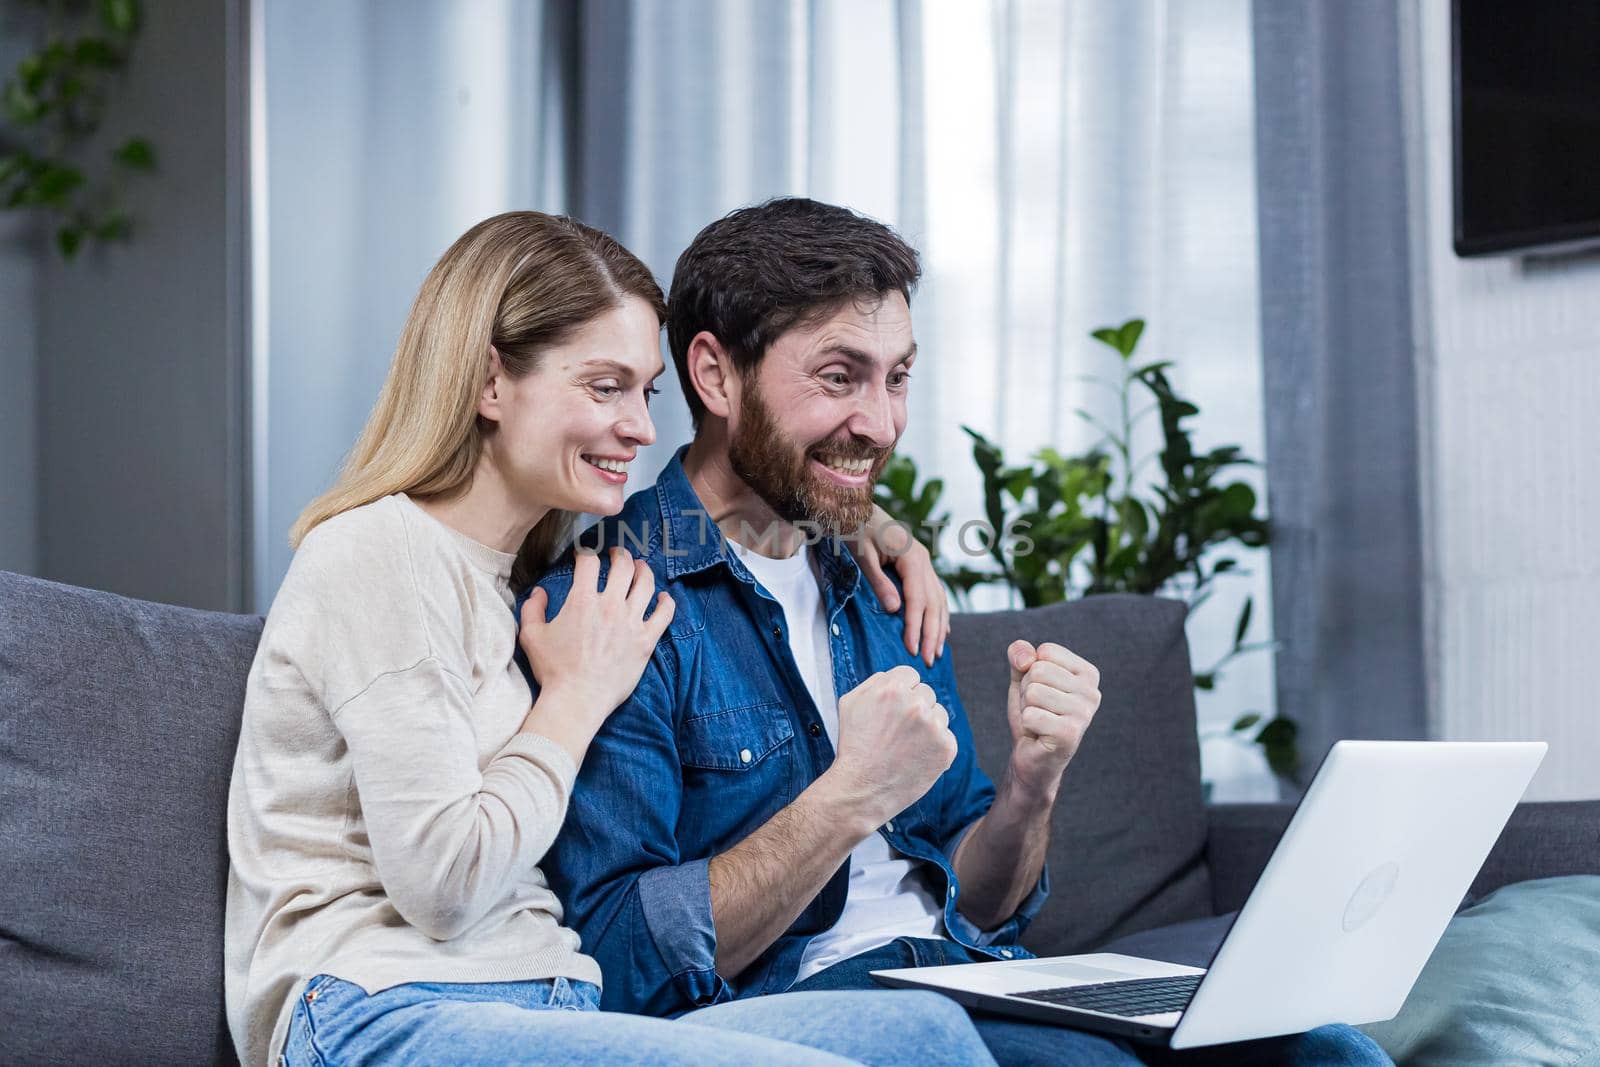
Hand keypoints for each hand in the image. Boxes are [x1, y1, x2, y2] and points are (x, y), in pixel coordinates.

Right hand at [519, 548, 674, 731]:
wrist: (577, 699)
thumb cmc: (553, 669)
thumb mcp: (531, 636)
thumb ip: (532, 608)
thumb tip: (540, 592)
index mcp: (582, 600)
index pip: (589, 562)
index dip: (586, 553)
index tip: (585, 554)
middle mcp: (610, 605)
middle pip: (623, 566)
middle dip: (620, 554)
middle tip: (617, 554)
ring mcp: (631, 622)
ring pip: (645, 584)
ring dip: (644, 570)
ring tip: (641, 566)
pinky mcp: (646, 640)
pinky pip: (664, 614)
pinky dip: (666, 601)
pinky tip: (663, 596)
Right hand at [822, 665, 957, 828]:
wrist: (861, 789)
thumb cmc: (854, 746)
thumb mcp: (851, 703)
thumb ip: (875, 682)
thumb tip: (896, 676)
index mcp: (893, 687)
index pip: (911, 675)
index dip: (902, 692)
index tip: (894, 709)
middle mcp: (916, 703)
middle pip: (927, 693)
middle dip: (915, 708)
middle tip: (898, 731)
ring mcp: (933, 726)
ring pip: (940, 714)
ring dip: (928, 725)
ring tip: (906, 745)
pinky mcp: (946, 748)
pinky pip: (947, 737)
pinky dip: (935, 746)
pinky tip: (917, 757)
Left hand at [857, 505, 949, 666]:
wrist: (855, 509)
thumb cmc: (855, 530)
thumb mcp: (862, 556)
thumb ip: (879, 582)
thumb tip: (896, 610)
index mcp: (912, 557)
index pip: (917, 599)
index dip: (915, 626)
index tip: (912, 649)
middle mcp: (923, 560)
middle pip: (933, 602)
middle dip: (932, 633)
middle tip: (929, 660)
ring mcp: (924, 562)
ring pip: (938, 599)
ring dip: (939, 627)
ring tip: (937, 652)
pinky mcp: (919, 565)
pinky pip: (935, 593)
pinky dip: (939, 613)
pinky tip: (942, 629)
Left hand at [1005, 640, 1100, 800]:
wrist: (1032, 756)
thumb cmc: (1033, 714)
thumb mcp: (1023, 678)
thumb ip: (1021, 656)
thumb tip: (1025, 657)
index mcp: (1088, 674)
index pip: (1045, 652)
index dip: (1031, 671)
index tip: (1041, 693)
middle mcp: (1092, 692)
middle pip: (1038, 671)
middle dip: (1027, 691)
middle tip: (1038, 710)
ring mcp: (1084, 714)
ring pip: (1033, 692)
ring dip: (1027, 708)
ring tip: (1039, 722)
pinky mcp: (1070, 734)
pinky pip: (1031, 715)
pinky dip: (1027, 725)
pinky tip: (1039, 734)